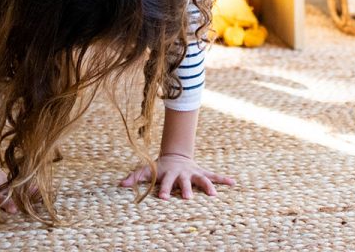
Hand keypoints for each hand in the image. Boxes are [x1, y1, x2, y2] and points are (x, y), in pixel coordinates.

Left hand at [120, 152, 234, 198]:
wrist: (176, 156)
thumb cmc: (161, 167)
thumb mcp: (148, 170)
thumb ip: (136, 177)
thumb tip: (121, 184)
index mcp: (169, 174)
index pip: (165, 182)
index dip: (163, 190)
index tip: (162, 198)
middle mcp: (182, 174)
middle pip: (184, 182)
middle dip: (186, 189)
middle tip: (187, 198)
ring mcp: (193, 173)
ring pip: (201, 179)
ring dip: (208, 186)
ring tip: (214, 195)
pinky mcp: (202, 173)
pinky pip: (214, 176)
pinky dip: (223, 179)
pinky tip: (233, 182)